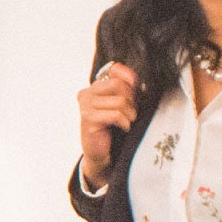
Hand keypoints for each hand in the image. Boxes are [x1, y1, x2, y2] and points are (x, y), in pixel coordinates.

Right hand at [77, 61, 139, 191]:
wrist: (100, 152)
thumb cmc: (112, 128)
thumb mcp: (118, 105)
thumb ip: (124, 90)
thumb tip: (134, 79)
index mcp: (93, 88)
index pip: (113, 70)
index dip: (127, 75)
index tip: (135, 84)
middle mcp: (86, 94)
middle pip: (118, 84)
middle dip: (130, 99)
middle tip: (131, 111)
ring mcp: (85, 106)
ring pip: (119, 101)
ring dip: (129, 114)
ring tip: (128, 121)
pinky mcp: (89, 119)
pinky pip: (116, 114)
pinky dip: (125, 122)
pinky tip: (124, 128)